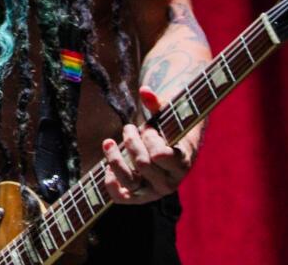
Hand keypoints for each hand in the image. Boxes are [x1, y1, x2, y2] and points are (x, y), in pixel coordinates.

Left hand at [101, 86, 196, 203]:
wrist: (166, 153)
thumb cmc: (167, 132)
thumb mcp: (166, 117)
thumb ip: (156, 104)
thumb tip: (144, 89)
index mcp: (182, 163)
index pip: (161, 155)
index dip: (150, 139)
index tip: (148, 128)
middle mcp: (170, 182)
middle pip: (142, 163)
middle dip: (132, 141)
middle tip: (130, 129)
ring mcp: (153, 191)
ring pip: (130, 180)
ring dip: (115, 158)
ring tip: (109, 142)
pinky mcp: (138, 196)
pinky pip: (122, 198)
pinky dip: (111, 184)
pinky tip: (106, 168)